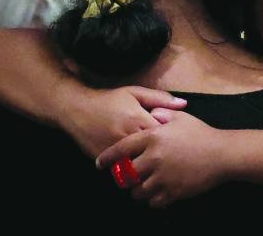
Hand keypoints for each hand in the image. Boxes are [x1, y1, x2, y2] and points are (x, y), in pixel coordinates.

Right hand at [58, 84, 185, 158]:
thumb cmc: (109, 100)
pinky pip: (123, 170)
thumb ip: (160, 99)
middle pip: (153, 152)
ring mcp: (115, 150)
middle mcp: (127, 136)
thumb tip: (184, 104)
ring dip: (147, 165)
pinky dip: (132, 169)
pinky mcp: (105, 160)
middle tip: (169, 155)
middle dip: (162, 154)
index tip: (176, 140)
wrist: (78, 109)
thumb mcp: (135, 93)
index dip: (172, 138)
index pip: (163, 134)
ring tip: (156, 164)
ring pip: (139, 165)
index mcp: (138, 118)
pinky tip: (138, 166)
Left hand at [97, 109, 225, 207]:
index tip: (99, 164)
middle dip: (125, 178)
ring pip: (137, 192)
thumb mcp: (181, 117)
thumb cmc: (201, 133)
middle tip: (129, 177)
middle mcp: (154, 158)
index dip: (107, 158)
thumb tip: (149, 114)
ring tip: (145, 185)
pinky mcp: (172, 192)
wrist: (222, 154)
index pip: (121, 150)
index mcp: (153, 138)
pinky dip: (153, 200)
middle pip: (126, 175)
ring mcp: (163, 177)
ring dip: (138, 190)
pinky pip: (153, 202)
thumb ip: (161, 113)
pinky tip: (159, 192)